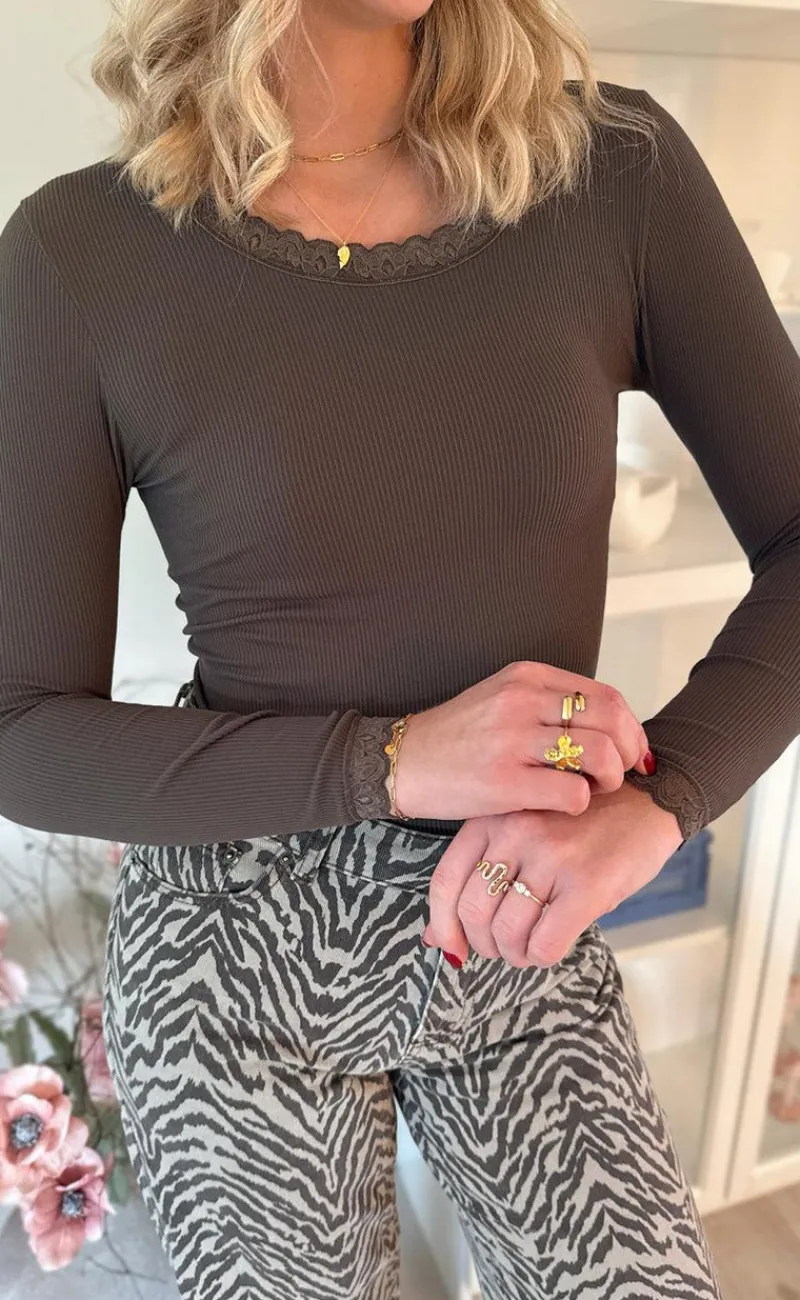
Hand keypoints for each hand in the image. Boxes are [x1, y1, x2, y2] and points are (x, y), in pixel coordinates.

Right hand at [394, 661, 653, 821]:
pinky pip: (572, 794)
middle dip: (629, 750)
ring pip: (599, 754)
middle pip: (611, 719)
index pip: (604, 695)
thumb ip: (548, 704)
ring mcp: (514, 741)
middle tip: (624, 773)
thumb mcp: (501, 700)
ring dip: (610, 778)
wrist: (403, 762)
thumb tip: (606, 725)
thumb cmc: (457, 738)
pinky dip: (581, 804)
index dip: (629, 726)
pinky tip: (566, 807)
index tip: (632, 750)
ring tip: (597, 790)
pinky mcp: (505, 783)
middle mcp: (523, 702)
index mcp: (527, 677)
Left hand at [422, 781, 682, 967]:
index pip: (447, 880)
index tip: (453, 947)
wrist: (649, 799)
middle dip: (483, 943)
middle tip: (502, 947)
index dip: (443, 924)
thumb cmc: (584, 819)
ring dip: (514, 953)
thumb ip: (484, 871)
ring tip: (528, 949)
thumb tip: (439, 938)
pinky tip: (550, 947)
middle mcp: (517, 832)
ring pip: (508, 931)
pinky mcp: (588, 883)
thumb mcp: (526, 831)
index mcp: (494, 817)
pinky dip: (541, 956)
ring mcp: (552, 856)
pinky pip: (546, 942)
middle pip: (474, 910)